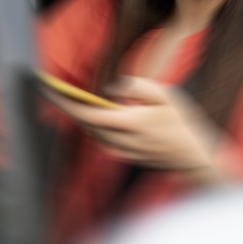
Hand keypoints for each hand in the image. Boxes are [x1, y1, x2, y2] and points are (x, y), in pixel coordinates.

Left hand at [43, 76, 222, 179]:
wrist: (195, 157)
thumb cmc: (182, 123)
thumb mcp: (166, 95)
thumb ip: (136, 86)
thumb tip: (112, 88)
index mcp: (129, 123)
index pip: (85, 113)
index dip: (62, 100)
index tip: (47, 88)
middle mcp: (120, 141)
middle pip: (84, 122)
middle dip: (66, 105)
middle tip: (51, 87)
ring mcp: (121, 151)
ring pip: (91, 131)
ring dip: (79, 114)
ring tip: (67, 96)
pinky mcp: (124, 155)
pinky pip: (101, 137)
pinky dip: (93, 123)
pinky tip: (93, 110)